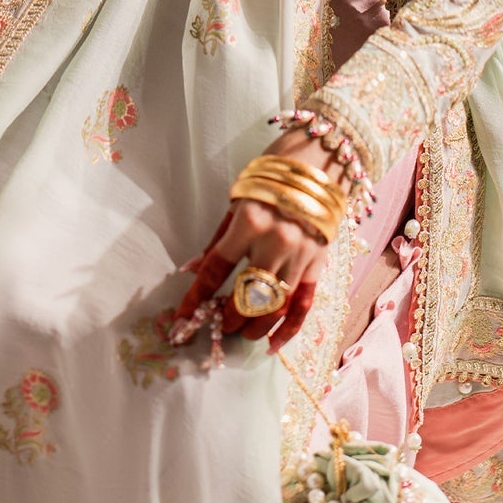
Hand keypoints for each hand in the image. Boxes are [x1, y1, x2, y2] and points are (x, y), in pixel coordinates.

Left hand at [172, 131, 345, 352]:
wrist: (321, 156)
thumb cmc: (273, 172)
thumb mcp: (238, 198)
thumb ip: (218, 237)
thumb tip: (193, 269)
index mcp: (249, 222)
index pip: (216, 270)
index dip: (196, 299)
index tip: (181, 320)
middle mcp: (276, 242)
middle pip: (247, 296)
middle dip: (226, 318)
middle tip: (215, 327)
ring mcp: (300, 254)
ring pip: (274, 307)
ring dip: (253, 327)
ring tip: (239, 334)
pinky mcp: (319, 261)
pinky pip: (304, 304)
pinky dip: (289, 329)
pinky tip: (273, 346)